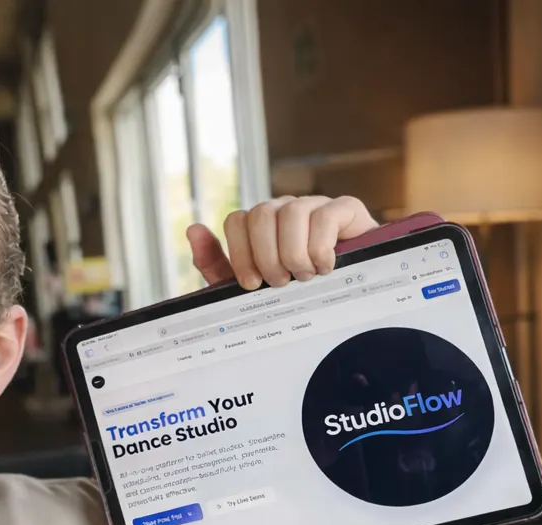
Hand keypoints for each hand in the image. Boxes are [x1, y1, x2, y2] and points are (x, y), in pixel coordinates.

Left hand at [187, 195, 378, 290]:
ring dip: (294, 253)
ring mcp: (316, 206)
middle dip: (266, 256)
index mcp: (261, 227)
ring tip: (305, 277)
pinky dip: (321, 246)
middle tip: (281, 283)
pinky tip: (326, 267)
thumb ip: (219, 264)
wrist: (350, 301)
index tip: (253, 284)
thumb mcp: (253, 289)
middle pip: (261, 214)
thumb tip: (192, 229)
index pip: (237, 220)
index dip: (240, 254)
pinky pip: (326, 214)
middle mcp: (285, 210)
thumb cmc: (300, 295)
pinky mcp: (346, 209)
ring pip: (291, 212)